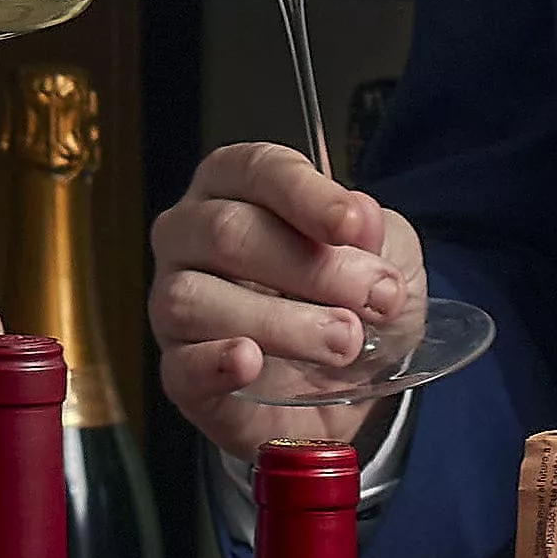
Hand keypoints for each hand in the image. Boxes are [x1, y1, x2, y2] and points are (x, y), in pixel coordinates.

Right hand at [150, 142, 424, 459]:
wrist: (351, 387)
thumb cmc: (352, 302)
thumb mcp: (384, 253)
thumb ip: (372, 228)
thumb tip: (358, 216)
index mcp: (235, 189)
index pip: (254, 169)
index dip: (304, 194)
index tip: (351, 226)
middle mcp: (191, 236)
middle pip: (227, 232)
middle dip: (313, 268)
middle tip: (374, 299)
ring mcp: (172, 305)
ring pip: (196, 298)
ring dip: (283, 323)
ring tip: (344, 343)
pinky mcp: (179, 373)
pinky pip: (179, 365)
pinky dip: (215, 362)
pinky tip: (249, 362)